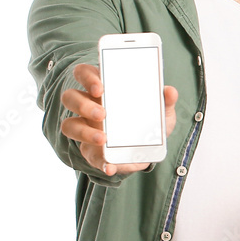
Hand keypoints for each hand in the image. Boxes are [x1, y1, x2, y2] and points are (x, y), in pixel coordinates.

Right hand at [60, 62, 177, 175]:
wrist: (148, 148)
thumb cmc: (148, 120)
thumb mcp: (161, 111)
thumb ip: (165, 101)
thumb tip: (170, 92)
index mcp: (103, 88)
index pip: (84, 74)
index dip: (87, 78)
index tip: (100, 87)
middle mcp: (89, 106)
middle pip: (71, 97)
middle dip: (83, 104)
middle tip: (102, 114)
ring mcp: (86, 128)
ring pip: (69, 125)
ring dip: (84, 132)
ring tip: (103, 139)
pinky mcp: (91, 150)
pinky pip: (89, 155)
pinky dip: (100, 162)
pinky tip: (111, 166)